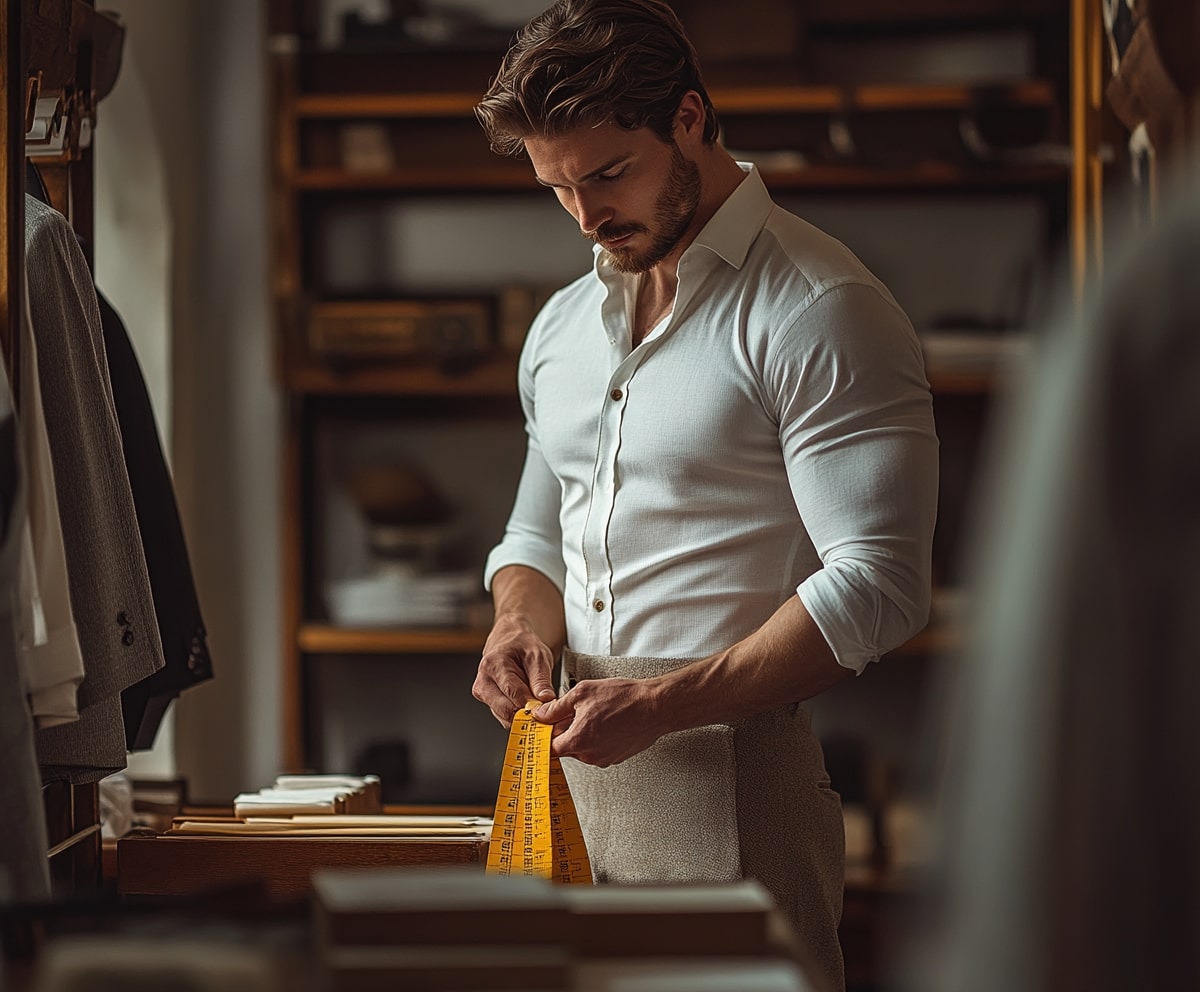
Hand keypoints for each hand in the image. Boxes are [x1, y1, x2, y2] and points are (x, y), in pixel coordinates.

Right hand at [472, 613, 557, 726]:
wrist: (509, 641)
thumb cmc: (521, 646)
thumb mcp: (538, 656)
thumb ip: (541, 679)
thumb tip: (545, 700)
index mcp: (494, 664)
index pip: (512, 692)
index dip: (531, 704)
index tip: (546, 710)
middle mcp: (483, 681)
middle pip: (505, 709)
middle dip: (527, 714)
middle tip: (544, 712)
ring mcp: (483, 693)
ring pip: (504, 717)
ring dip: (523, 717)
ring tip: (537, 707)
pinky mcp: (487, 701)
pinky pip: (503, 717)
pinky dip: (518, 717)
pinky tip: (528, 707)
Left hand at [532, 677, 665, 766]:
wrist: (655, 706)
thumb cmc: (624, 698)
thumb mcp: (582, 693)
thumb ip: (556, 707)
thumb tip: (542, 714)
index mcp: (578, 740)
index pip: (550, 747)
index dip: (547, 734)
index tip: (547, 726)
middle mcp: (591, 755)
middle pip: (566, 748)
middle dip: (566, 731)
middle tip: (574, 712)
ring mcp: (605, 758)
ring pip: (583, 749)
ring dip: (583, 734)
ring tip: (595, 713)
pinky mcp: (616, 757)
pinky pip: (598, 749)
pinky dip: (597, 737)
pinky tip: (606, 721)